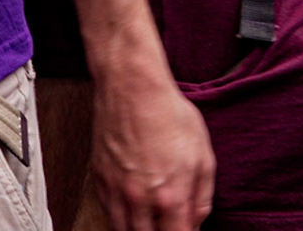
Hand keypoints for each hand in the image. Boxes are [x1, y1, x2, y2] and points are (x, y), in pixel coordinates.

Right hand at [91, 69, 215, 229]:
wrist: (132, 87)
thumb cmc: (167, 114)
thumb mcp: (203, 157)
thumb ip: (202, 197)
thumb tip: (197, 219)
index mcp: (170, 196)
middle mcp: (139, 197)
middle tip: (167, 224)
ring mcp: (115, 187)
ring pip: (122, 228)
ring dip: (137, 230)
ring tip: (149, 223)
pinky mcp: (99, 174)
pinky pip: (106, 209)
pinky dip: (118, 216)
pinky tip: (130, 210)